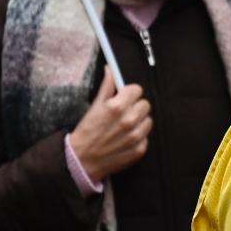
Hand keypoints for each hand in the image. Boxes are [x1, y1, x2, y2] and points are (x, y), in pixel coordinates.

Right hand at [67, 68, 150, 182]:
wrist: (81, 161)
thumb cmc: (86, 132)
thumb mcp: (94, 106)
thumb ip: (106, 87)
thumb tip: (110, 69)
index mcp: (117, 107)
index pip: (137, 90)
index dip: (130, 93)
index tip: (125, 98)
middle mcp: (129, 120)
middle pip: (145, 104)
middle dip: (135, 107)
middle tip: (124, 114)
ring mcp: (135, 136)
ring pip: (148, 120)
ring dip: (139, 122)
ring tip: (125, 127)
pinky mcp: (139, 149)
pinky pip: (146, 137)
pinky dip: (138, 137)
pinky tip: (126, 139)